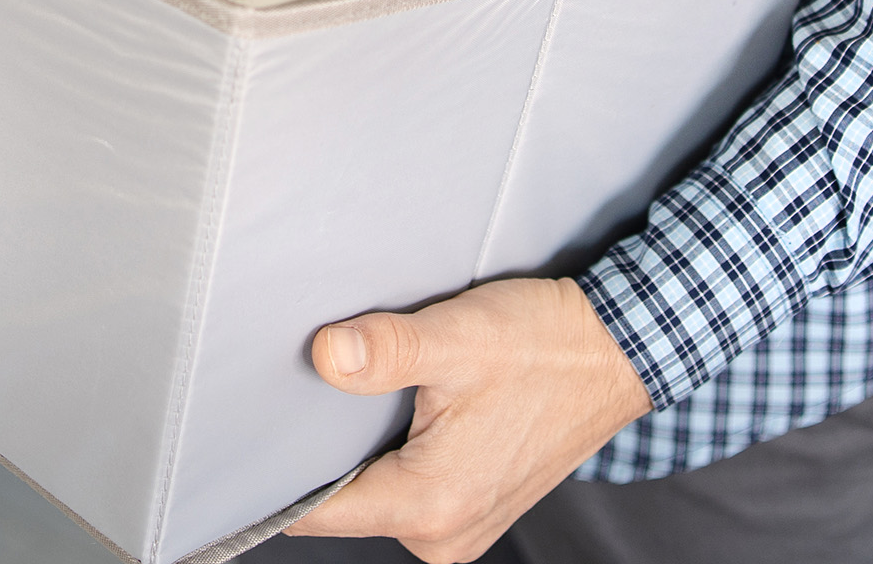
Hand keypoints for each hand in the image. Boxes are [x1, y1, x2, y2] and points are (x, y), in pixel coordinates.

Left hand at [285, 276, 651, 562]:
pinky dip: (399, 454)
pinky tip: (409, 408)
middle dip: (323, 453)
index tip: (252, 430)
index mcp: (430, 504)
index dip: (275, 473)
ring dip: (366, 452)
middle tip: (315, 391)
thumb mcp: (461, 337)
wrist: (619, 354)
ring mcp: (463, 528)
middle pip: (343, 505)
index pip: (315, 510)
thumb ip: (387, 349)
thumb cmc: (548, 348)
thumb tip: (326, 354)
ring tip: (377, 393)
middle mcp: (444, 535)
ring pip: (377, 496)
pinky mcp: (476, 508)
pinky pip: (410, 492)